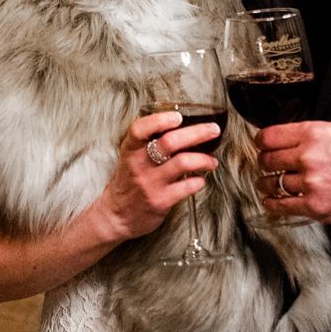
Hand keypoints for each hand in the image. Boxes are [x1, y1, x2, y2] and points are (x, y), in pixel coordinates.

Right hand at [99, 110, 219, 241]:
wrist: (116, 215)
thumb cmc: (129, 181)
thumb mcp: (130, 158)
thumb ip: (149, 143)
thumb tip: (181, 127)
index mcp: (130, 150)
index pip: (140, 129)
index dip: (159, 120)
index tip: (178, 116)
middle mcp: (139, 165)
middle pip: (170, 142)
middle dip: (197, 133)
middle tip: (213, 130)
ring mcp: (150, 184)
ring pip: (182, 163)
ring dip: (204, 159)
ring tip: (212, 160)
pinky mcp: (160, 201)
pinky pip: (186, 187)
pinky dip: (199, 181)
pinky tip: (200, 180)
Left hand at [254, 121, 330, 224]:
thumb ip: (306, 135)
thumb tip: (280, 139)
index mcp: (312, 134)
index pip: (268, 137)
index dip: (261, 143)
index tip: (262, 147)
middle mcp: (308, 156)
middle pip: (266, 160)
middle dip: (265, 163)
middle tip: (267, 166)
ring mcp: (311, 182)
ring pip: (273, 183)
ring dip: (268, 184)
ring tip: (269, 183)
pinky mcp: (315, 205)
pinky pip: (281, 205)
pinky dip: (273, 202)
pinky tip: (271, 199)